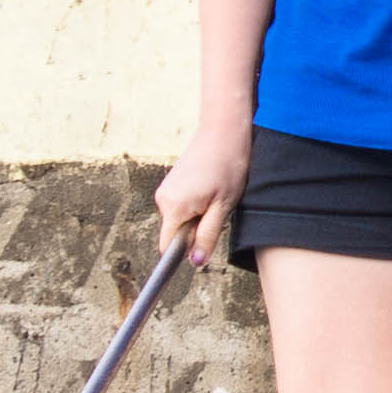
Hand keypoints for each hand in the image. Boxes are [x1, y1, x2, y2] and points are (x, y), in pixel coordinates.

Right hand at [154, 120, 253, 265]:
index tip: (202, 248)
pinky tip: (210, 187)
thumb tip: (195, 262)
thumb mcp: (223, 206)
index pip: (168, 246)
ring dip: (197, 215)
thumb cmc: (228, 166)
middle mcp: (163, 199)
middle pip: (175, 232)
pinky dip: (195, 204)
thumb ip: (207, 235)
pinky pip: (180, 205)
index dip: (184, 252)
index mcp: (174, 207)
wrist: (223, 131)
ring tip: (215, 195)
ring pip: (179, 219)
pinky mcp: (171, 183)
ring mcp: (165, 190)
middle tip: (217, 210)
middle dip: (196, 230)